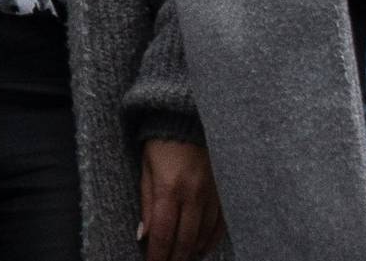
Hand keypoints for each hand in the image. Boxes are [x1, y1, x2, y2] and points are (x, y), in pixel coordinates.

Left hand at [138, 138, 223, 260]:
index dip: (157, 255)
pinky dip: (210, 240)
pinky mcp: (222, 191)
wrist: (188, 118)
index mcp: (169, 188)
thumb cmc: (161, 143)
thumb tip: (143, 236)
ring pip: (203, 236)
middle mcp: (193, 194)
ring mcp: (211, 194)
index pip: (162, 234)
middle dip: (174, 259)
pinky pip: (219, 224)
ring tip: (182, 259)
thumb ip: (147, 204)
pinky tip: (201, 248)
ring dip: (192, 252)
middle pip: (185, 240)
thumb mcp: (146, 170)